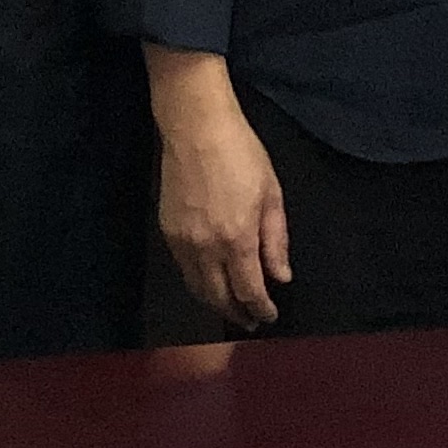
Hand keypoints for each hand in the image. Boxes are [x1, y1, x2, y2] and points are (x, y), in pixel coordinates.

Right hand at [149, 55, 290, 327]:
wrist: (195, 127)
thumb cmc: (241, 153)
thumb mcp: (271, 192)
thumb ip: (276, 239)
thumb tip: (280, 277)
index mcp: (237, 238)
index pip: (249, 290)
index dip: (261, 308)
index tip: (270, 316)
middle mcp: (206, 248)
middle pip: (219, 298)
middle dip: (237, 313)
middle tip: (251, 320)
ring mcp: (182, 242)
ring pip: (198, 289)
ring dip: (215, 303)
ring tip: (232, 307)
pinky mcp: (167, 232)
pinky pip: (183, 270)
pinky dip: (199, 283)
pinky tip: (210, 280)